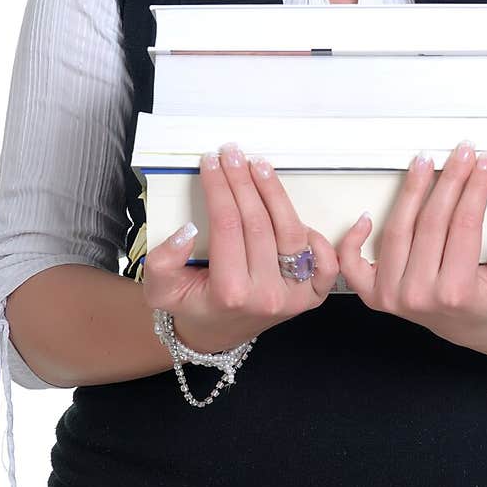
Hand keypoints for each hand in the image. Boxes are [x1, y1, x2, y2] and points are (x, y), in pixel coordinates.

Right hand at [141, 142, 340, 353]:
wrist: (215, 333)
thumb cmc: (190, 306)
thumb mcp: (161, 289)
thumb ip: (163, 261)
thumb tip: (186, 231)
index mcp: (230, 293)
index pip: (227, 226)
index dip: (219, 188)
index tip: (211, 163)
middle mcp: (267, 295)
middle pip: (259, 223)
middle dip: (243, 181)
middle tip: (232, 154)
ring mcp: (294, 296)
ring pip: (291, 232)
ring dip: (275, 193)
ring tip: (258, 166)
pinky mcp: (311, 295)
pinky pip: (326, 262)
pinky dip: (315, 235)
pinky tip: (291, 211)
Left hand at [336, 141, 486, 344]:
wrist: (471, 326)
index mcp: (456, 292)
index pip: (464, 225)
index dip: (475, 189)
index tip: (483, 164)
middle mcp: (419, 295)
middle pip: (431, 221)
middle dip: (450, 179)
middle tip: (461, 153)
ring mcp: (392, 295)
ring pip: (398, 229)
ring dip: (411, 190)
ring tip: (425, 163)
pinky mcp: (375, 294)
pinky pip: (353, 264)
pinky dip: (353, 239)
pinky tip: (367, 212)